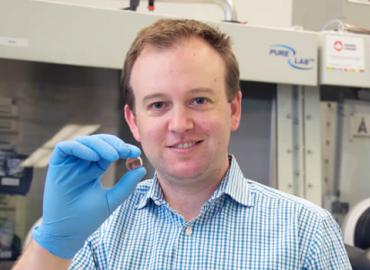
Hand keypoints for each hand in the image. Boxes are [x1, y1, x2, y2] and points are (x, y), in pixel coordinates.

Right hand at [32, 134, 145, 258]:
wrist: (68, 233)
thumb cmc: (88, 217)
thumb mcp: (112, 199)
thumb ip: (126, 185)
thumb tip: (142, 168)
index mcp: (95, 168)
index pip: (109, 150)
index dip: (122, 148)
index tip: (135, 153)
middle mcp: (82, 163)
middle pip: (97, 142)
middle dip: (113, 143)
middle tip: (125, 151)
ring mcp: (69, 163)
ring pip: (83, 141)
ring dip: (100, 144)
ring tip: (113, 155)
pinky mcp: (56, 165)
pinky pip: (65, 147)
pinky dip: (80, 148)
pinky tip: (94, 158)